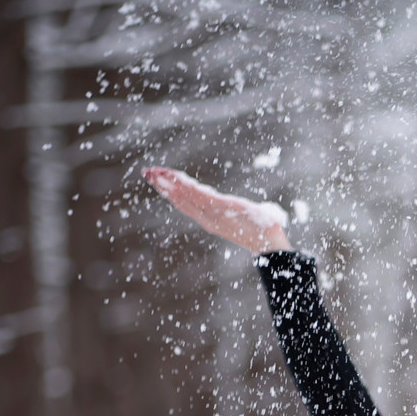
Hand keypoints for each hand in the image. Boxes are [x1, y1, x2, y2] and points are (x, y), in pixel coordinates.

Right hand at [144, 166, 292, 253]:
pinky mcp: (220, 206)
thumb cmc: (259, 231)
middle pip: (179, 198)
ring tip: (153, 172)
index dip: (170, 192)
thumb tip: (234, 208)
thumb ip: (230, 212)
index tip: (158, 181)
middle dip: (162, 185)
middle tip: (146, 173)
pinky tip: (172, 176)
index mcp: (209, 219)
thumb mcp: (239, 218)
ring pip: (184, 195)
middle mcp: (206, 217)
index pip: (185, 203)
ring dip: (167, 182)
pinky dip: (182, 184)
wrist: (269, 243)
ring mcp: (211, 213)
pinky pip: (197, 193)